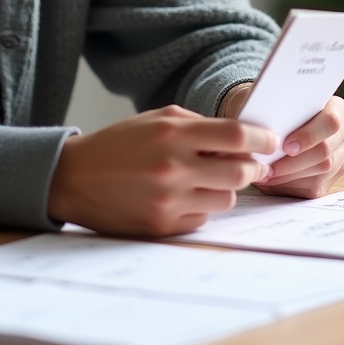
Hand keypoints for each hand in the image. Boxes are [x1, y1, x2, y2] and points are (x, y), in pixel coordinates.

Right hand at [47, 105, 276, 236]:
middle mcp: (173, 166)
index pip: (235, 135)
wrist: (74, 177)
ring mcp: (169, 200)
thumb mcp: (155, 119)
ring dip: (227, 189)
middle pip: (240, 171)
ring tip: (212, 180)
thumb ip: (197, 124)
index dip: (260, 137)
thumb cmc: (119, 143)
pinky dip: (201, 208)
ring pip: (226, 199)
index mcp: (172, 133)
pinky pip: (203, 219)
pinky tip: (184, 197)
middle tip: (254, 164)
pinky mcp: (163, 225)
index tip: (269, 139)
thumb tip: (240, 135)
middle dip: (254, 167)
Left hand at [217, 89, 343, 199]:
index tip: (286, 146)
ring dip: (289, 176)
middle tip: (269, 167)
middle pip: (325, 152)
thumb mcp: (266, 99)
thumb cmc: (268, 105)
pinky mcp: (331, 177)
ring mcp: (340, 155)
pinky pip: (314, 187)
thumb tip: (261, 126)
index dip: (309, 136)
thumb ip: (270, 107)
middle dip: (294, 162)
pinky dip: (290, 186)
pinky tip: (272, 180)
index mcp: (334, 106)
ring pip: (320, 172)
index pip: (331, 121)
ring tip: (265, 173)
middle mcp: (342, 132)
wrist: (270, 117)